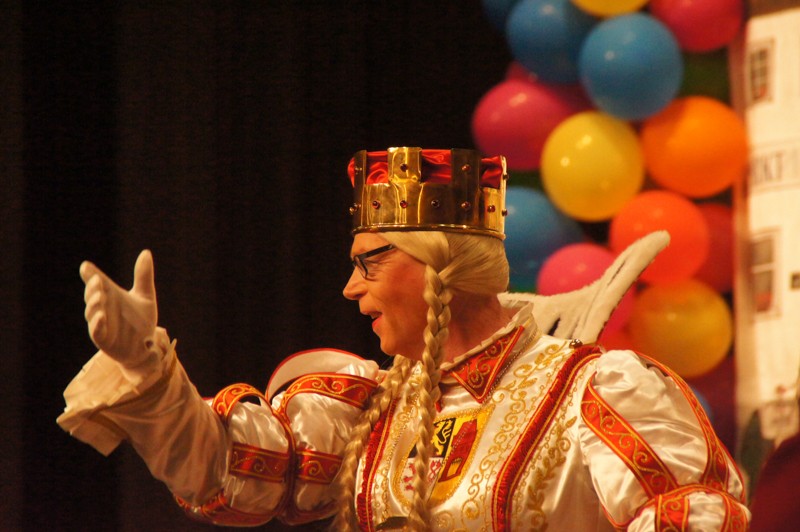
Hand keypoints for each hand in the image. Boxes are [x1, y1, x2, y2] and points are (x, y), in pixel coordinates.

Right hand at [80, 250, 158, 366]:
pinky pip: (96, 331)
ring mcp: (100, 323)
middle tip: (97, 280)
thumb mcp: (146, 296)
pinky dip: (97, 323)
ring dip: (94, 304)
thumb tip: (146, 252)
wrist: (147, 347)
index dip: (90, 274)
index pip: (96, 282)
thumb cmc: (142, 321)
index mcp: (110, 295)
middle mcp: (102, 308)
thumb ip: (144, 276)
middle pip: (92, 295)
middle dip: (93, 288)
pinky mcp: (102, 338)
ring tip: (101, 295)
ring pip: (92, 312)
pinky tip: (102, 316)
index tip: (86, 266)